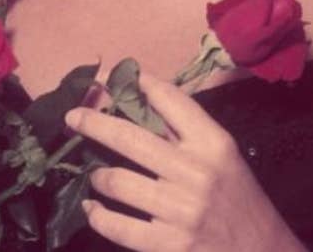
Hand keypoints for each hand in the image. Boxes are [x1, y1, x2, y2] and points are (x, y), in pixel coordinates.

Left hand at [65, 72, 301, 251]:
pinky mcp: (169, 245)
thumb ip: (186, 129)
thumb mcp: (223, 156)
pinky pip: (118, 227)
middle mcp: (196, 172)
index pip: (168, 100)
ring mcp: (181, 211)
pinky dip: (98, 216)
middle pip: (129, 136)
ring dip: (98, 176)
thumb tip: (138, 96)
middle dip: (93, 123)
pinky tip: (93, 209)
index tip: (106, 77)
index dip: (133, 83)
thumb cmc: (238, 199)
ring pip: (117, 182)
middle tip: (73, 117)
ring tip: (95, 175)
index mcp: (212, 143)